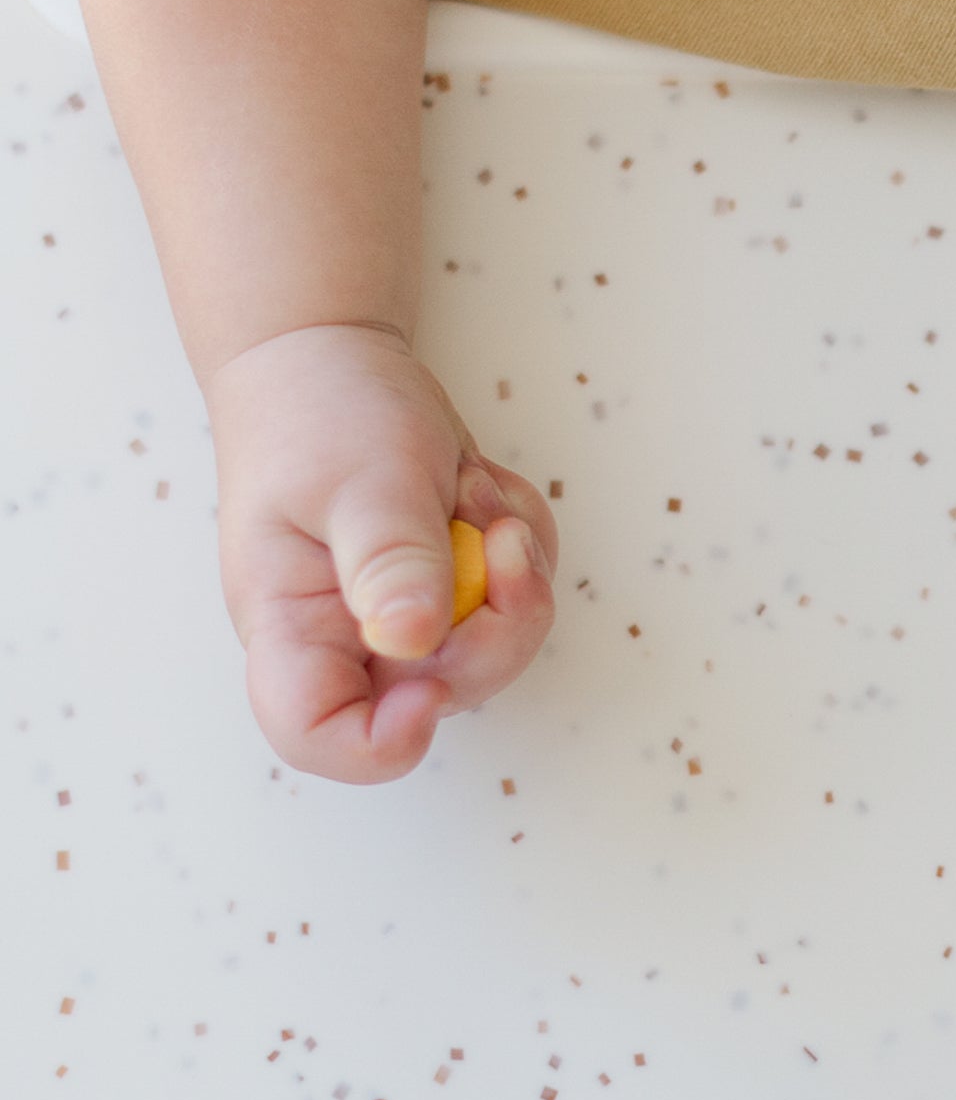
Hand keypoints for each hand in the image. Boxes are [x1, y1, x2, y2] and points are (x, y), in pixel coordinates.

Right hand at [202, 323, 557, 782]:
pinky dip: (518, 540)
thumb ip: (389, 560)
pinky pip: (518, 595)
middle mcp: (347, 639)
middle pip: (445, 692)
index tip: (432, 681)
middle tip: (493, 534)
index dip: (382, 740)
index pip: (315, 734)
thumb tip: (412, 642)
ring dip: (512, 567)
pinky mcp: (451, 592)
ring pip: (498, 644)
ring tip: (469, 491)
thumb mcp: (361, 479)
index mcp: (292, 624)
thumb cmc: (321, 414)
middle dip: (497, 618)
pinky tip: (477, 489)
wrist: (331, 359)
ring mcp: (405, 619)